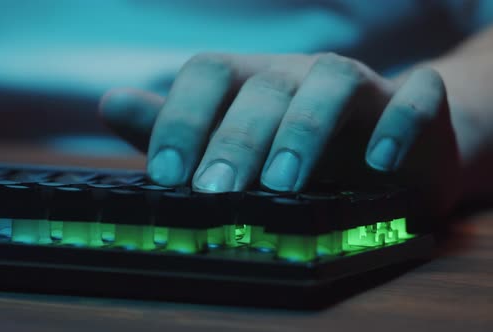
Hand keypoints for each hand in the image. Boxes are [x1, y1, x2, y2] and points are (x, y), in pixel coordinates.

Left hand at [99, 53, 460, 215]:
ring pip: (333, 83)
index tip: (165, 173)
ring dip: (304, 130)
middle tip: (216, 190)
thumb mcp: (235, 142)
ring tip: (283, 183)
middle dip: (236, 137)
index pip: (210, 73)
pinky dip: (399, 124)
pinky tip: (380, 162)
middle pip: (265, 85)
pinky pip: (415, 99)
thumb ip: (178, 128)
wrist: (391, 148)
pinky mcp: (414, 106)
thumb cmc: (303, 151)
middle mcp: (302, 76)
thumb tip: (112, 104)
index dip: (182, 116)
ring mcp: (362, 87)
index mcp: (256, 82)